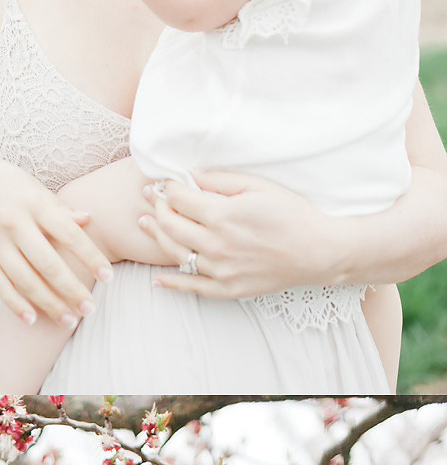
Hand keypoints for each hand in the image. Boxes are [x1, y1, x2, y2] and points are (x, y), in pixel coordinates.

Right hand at [0, 142, 99, 321]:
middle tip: (91, 309)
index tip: (108, 278)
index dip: (90, 257)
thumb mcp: (27, 184)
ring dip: (49, 303)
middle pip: (48, 263)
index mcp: (33, 202)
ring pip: (24, 279)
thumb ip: (57, 206)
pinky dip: (15, 303)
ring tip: (68, 320)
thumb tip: (88, 220)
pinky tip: (32, 318)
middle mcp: (14, 222)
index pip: (69, 234)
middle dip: (72, 290)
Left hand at [137, 169, 330, 294]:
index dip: (168, 188)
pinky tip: (157, 279)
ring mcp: (221, 270)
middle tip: (150, 197)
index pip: (179, 199)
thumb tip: (190, 175)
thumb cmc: (292, 214)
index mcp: (223, 215)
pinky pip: (193, 287)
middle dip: (157, 208)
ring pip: (176, 254)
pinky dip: (172, 283)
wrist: (319, 252)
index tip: (164, 182)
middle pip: (171, 225)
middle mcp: (216, 245)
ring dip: (156, 237)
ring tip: (145, 223)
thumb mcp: (259, 186)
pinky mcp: (229, 289)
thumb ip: (221, 180)